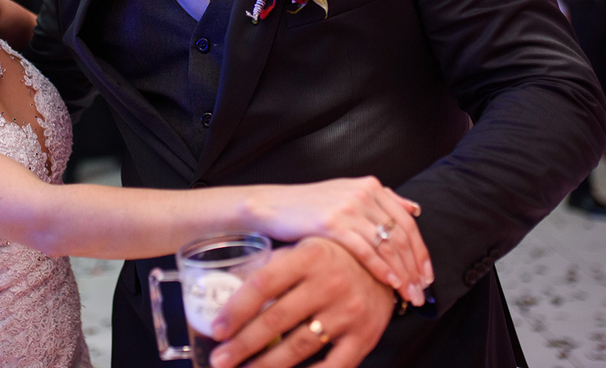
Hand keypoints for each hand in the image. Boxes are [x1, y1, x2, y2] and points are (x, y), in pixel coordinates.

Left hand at [209, 237, 396, 367]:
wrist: (388, 267)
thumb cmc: (336, 257)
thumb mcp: (305, 249)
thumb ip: (273, 266)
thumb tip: (229, 287)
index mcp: (310, 257)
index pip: (263, 284)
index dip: (236, 309)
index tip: (216, 329)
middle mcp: (329, 284)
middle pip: (276, 320)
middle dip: (243, 345)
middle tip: (220, 359)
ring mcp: (348, 313)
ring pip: (298, 347)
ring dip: (266, 364)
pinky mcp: (364, 338)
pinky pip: (332, 367)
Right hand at [248, 177, 429, 303]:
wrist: (272, 205)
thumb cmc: (309, 206)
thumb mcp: (347, 195)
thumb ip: (381, 200)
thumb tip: (415, 208)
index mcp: (371, 186)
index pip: (407, 221)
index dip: (421, 251)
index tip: (427, 275)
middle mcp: (363, 193)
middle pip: (401, 235)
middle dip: (415, 267)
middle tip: (421, 292)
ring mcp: (348, 207)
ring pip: (387, 244)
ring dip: (403, 273)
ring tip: (409, 296)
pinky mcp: (332, 223)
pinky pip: (365, 250)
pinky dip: (382, 269)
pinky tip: (391, 284)